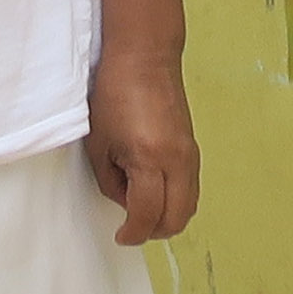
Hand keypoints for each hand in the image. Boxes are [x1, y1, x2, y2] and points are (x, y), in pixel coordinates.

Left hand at [85, 51, 200, 246]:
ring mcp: (190, 155)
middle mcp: (177, 160)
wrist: (144, 57)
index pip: (147, 215)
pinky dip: (175, 200)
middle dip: (152, 231)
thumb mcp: (99, 144)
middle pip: (176, 219)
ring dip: (167, 217)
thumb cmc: (114, 93)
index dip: (132, 233)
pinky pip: (190, 189)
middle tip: (131, 227)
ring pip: (188, 207)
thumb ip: (112, 183)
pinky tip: (153, 188)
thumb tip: (127, 203)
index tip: (121, 236)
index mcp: (150, 158)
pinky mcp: (193, 148)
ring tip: (140, 206)